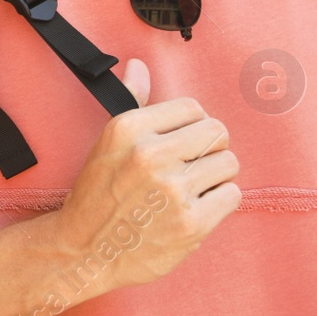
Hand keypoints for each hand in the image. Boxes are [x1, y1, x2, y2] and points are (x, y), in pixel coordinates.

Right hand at [47, 58, 240, 295]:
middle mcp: (151, 154)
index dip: (192, 125)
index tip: (182, 142)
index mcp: (129, 128)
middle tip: (192, 166)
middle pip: (217, 132)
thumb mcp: (107, 142)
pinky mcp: (192, 224)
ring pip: (229, 163)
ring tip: (193, 188)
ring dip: (216, 176)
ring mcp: (173, 190)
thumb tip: (139, 65)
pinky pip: (231, 195)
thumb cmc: (97, 194)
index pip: (192, 108)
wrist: (85, 250)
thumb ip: (132, 102)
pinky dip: (219, 201)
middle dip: (210, 148)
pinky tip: (196, 207)